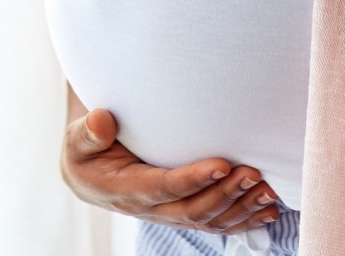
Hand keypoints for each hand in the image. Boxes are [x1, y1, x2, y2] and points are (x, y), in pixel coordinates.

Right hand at [61, 107, 280, 233]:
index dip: (194, 179)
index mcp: (126, 189)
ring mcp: (168, 213)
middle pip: (193, 209)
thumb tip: (101, 121)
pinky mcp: (182, 210)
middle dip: (226, 194)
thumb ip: (86, 132)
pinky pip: (216, 223)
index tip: (222, 164)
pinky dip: (244, 219)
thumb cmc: (85, 149)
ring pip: (209, 220)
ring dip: (240, 208)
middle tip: (253, 174)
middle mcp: (151, 208)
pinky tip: (268, 210)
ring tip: (268, 191)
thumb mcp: (77, 139)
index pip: (165, 188)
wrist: (88, 172)